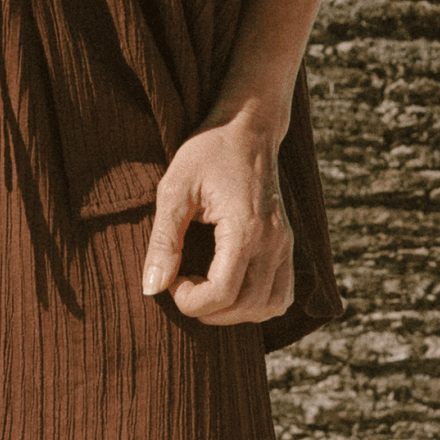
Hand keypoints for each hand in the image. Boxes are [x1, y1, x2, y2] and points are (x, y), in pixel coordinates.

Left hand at [142, 116, 294, 323]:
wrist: (248, 126)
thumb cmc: (207, 152)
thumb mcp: (174, 189)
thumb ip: (162, 241)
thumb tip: (152, 288)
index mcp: (245, 229)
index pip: (223, 293)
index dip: (190, 301)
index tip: (172, 280)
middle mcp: (273, 242)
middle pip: (245, 307)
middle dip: (207, 309)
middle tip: (183, 284)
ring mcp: (285, 245)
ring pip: (268, 307)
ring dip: (233, 313)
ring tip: (206, 288)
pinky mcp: (287, 245)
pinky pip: (282, 295)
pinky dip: (257, 304)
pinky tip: (231, 288)